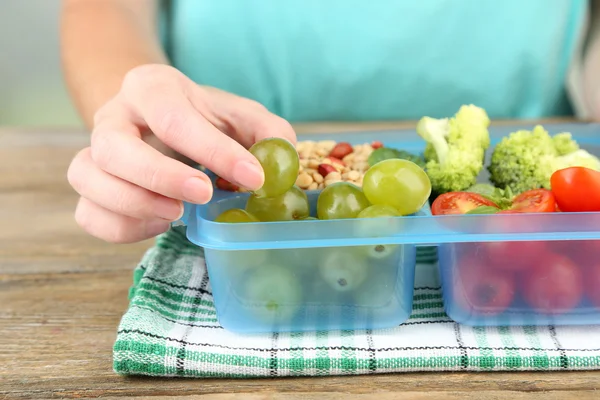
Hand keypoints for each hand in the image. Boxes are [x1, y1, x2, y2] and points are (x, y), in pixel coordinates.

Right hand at [67, 64, 295, 242]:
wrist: (163, 122)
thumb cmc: (206, 120)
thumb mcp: (242, 117)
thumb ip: (268, 134)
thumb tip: (280, 165)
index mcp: (151, 88)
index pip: (172, 117)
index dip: (213, 150)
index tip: (253, 178)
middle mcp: (113, 117)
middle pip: (112, 147)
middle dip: (160, 177)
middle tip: (204, 195)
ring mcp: (94, 152)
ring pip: (88, 178)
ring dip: (135, 204)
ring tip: (179, 213)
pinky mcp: (92, 188)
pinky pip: (88, 214)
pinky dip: (122, 227)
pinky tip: (160, 222)